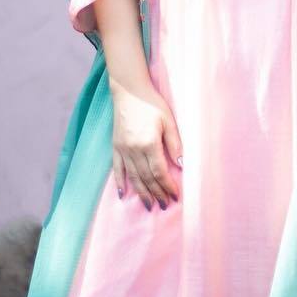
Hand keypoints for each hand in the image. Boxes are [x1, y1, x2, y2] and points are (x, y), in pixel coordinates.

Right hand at [110, 81, 182, 210]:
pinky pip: (117, 169)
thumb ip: (174, 143)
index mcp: (149, 143)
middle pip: (146, 178)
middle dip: (156, 194)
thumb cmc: (152, 103)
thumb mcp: (168, 120)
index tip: (175, 195)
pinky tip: (123, 194)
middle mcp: (134, 149)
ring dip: (141, 193)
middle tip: (165, 206)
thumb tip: (181, 165)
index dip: (167, 186)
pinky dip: (120, 182)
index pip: (160, 171)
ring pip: (133, 177)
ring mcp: (122, 149)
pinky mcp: (115, 146)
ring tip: (149, 206)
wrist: (129, 91)